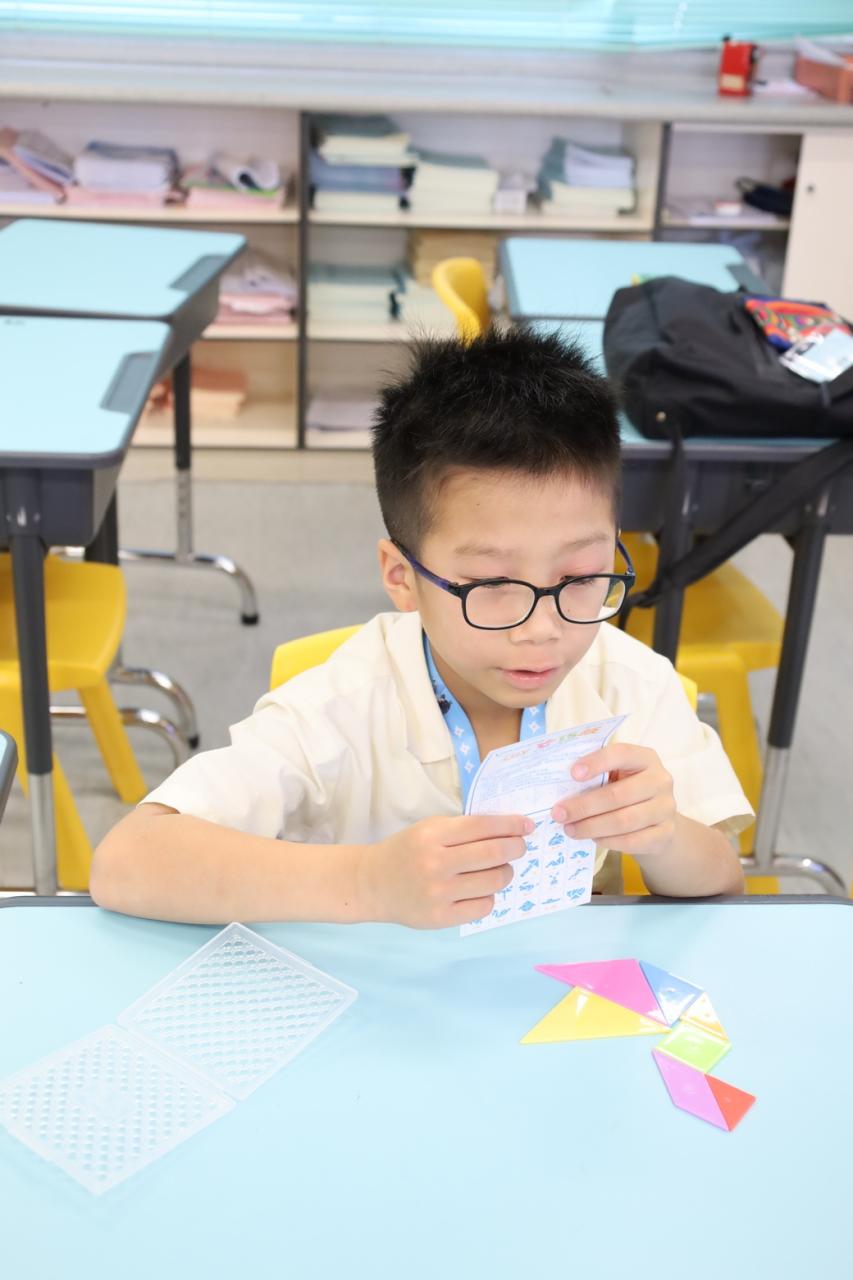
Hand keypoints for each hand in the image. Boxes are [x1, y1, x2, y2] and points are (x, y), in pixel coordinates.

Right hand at [358, 814, 532, 928]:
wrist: (373, 884)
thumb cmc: (406, 851)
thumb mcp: (429, 829)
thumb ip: (464, 829)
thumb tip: (509, 830)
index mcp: (432, 836)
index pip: (483, 826)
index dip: (511, 824)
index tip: (527, 824)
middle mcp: (436, 864)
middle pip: (494, 853)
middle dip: (516, 847)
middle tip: (520, 846)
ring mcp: (439, 894)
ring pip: (494, 881)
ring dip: (505, 872)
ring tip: (498, 868)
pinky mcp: (441, 918)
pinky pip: (483, 906)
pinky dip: (489, 896)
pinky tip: (480, 889)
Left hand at [551, 743, 675, 859]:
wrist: (657, 819)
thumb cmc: (627, 789)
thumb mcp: (616, 774)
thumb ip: (597, 774)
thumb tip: (559, 785)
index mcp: (645, 758)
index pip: (621, 754)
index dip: (596, 762)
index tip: (572, 774)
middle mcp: (660, 780)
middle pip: (618, 794)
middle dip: (584, 806)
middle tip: (559, 813)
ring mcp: (666, 808)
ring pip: (623, 821)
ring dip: (591, 826)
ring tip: (569, 829)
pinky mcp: (665, 834)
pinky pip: (632, 841)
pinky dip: (607, 841)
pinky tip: (592, 838)